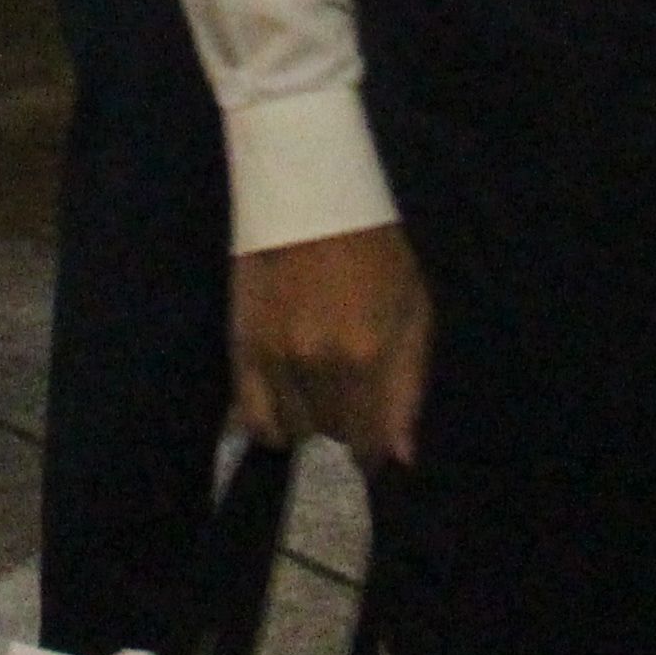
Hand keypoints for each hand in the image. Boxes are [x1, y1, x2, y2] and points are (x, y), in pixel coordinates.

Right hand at [233, 225, 430, 462]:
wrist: (310, 198)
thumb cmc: (376, 252)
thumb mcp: (413, 311)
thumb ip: (408, 387)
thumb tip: (400, 456)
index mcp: (367, 356)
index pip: (367, 443)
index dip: (371, 452)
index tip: (373, 446)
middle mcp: (317, 366)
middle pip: (330, 438)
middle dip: (343, 435)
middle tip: (348, 411)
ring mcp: (275, 359)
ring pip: (293, 432)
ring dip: (309, 427)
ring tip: (318, 402)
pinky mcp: (242, 349)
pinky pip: (252, 417)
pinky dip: (270, 426)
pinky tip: (284, 412)